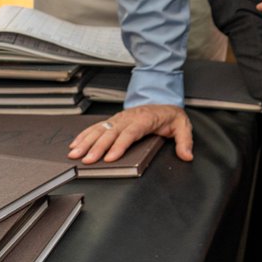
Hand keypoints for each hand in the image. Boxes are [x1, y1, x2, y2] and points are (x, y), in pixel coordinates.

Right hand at [68, 104, 192, 162]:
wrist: (163, 100)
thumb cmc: (170, 115)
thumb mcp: (183, 126)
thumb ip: (185, 141)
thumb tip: (187, 155)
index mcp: (146, 119)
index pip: (131, 133)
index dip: (120, 145)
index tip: (110, 158)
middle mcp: (129, 118)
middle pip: (112, 133)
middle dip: (98, 147)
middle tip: (88, 160)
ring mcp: (119, 118)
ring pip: (101, 129)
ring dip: (86, 141)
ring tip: (75, 154)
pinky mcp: (113, 120)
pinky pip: (97, 127)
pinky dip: (84, 135)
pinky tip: (75, 144)